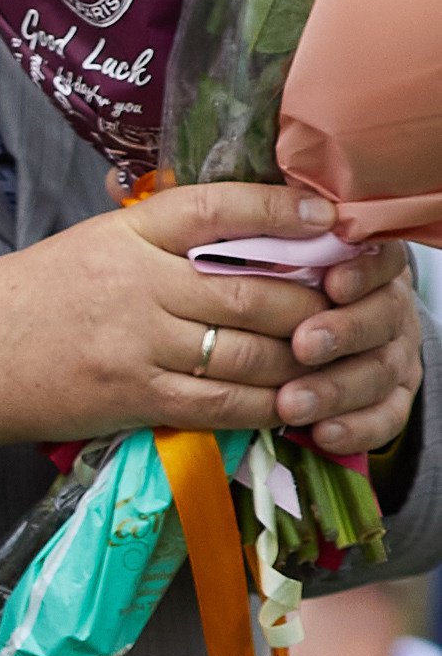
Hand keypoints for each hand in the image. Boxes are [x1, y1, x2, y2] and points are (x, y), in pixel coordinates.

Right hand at [0, 185, 419, 457]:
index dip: (282, 211)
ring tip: (325, 355)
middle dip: (311, 301)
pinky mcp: (133, 397)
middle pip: (252, 289)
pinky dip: (263, 404)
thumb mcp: (93, 242)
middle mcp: (138, 284)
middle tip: (345, 303)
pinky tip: (288, 400)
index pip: (219, 208)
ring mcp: (137, 344)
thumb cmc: (29, 297)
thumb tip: (244, 234)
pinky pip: (218, 403)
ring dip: (298, 357)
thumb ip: (161, 237)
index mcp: (128, 233)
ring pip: (245, 350)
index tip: (327, 220)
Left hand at [279, 238, 422, 456]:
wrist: (311, 327)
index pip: (382, 261)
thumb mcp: (282, 253)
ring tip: (292, 404)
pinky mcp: (392, 398)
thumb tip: (261, 221)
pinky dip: (357, 428)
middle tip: (303, 346)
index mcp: (370, 263)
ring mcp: (394, 354)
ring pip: (380, 372)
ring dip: (336, 389)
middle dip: (343, 333)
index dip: (362, 271)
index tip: (332, 282)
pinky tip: (323, 434)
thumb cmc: (283, 283)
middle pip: (382, 319)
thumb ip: (278, 238)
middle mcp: (390, 307)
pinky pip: (387, 417)